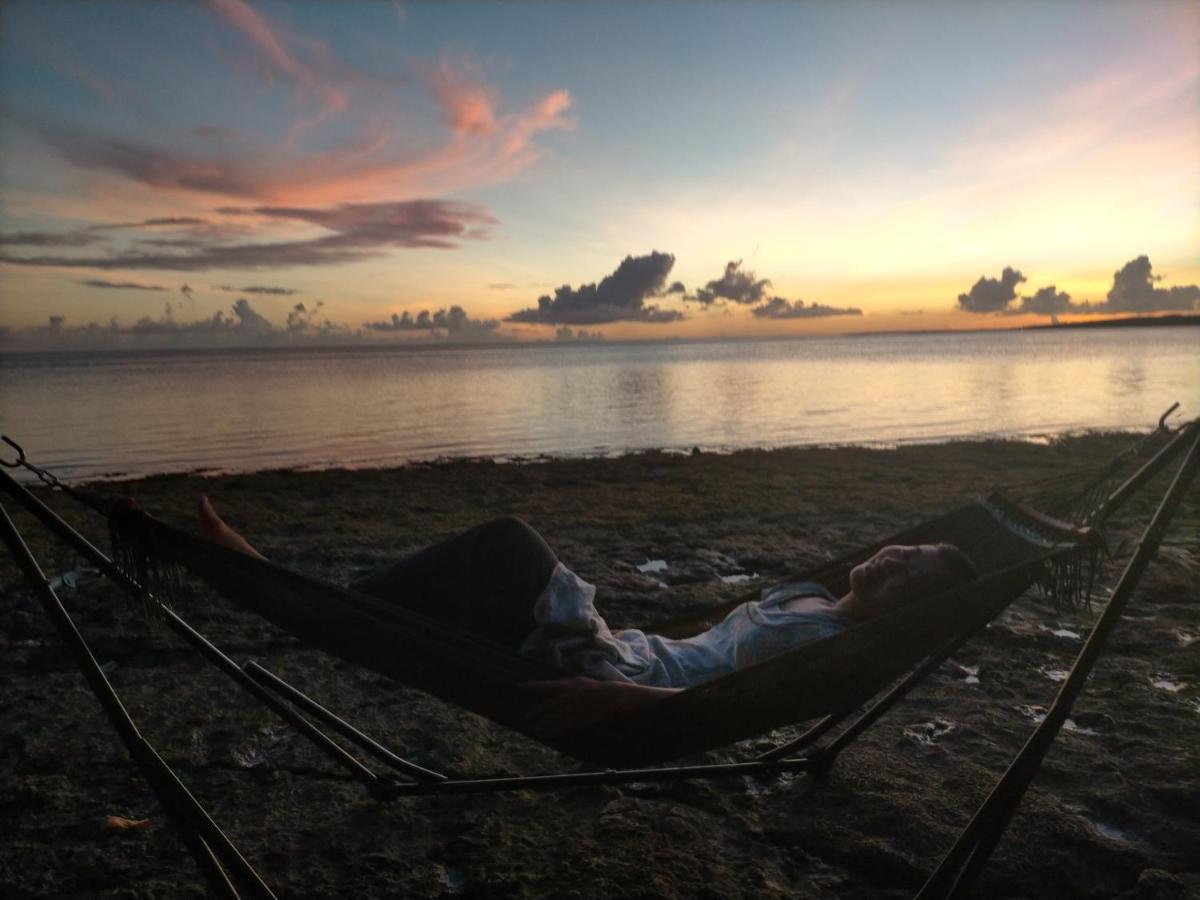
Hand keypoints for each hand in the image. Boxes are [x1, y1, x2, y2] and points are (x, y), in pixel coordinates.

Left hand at [521, 677, 679, 738]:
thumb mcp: (589, 686)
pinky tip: (548, 734)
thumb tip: (565, 693)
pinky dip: (557, 728)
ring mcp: (579, 703)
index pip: (550, 683)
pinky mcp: (584, 714)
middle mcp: (574, 691)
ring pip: (557, 713)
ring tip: (535, 728)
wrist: (622, 695)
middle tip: (525, 716)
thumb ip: (576, 690)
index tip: (519, 686)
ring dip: (545, 721)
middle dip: (538, 709)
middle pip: (551, 701)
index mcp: (575, 682)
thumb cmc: (607, 692)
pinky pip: (567, 723)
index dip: (535, 685)